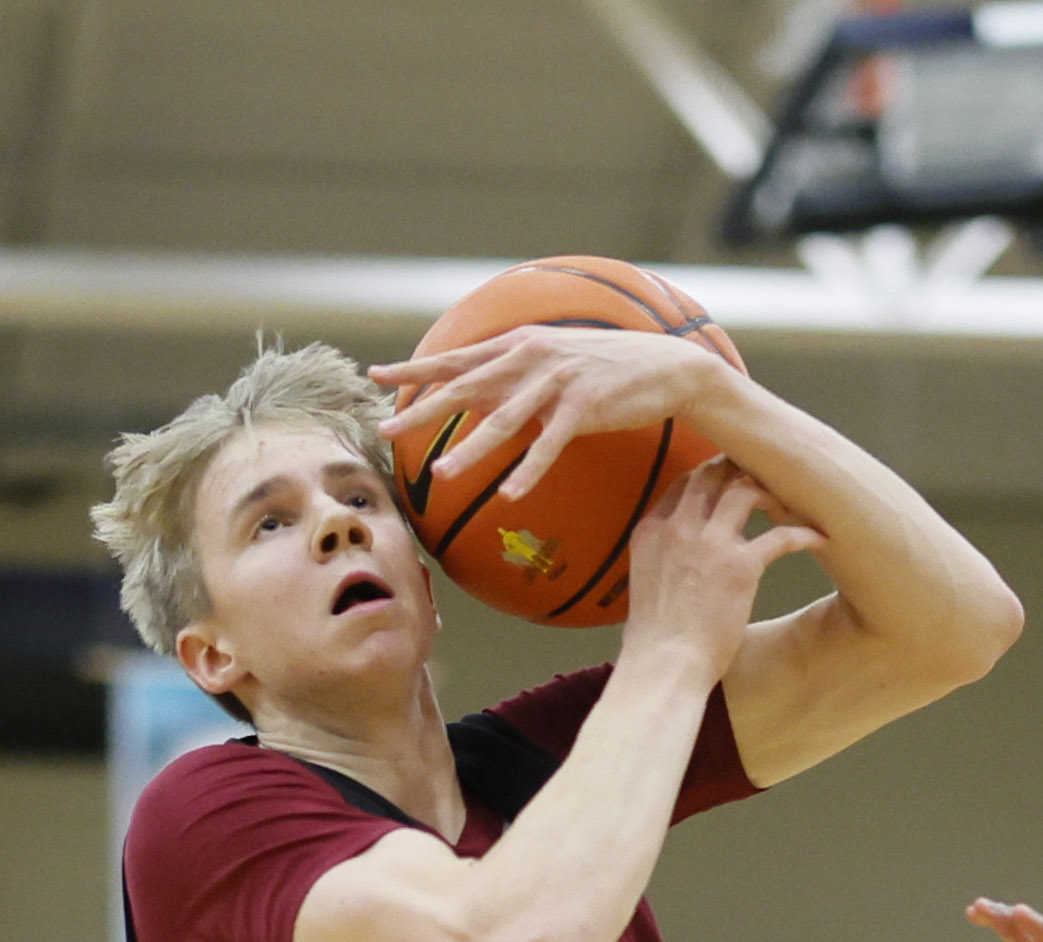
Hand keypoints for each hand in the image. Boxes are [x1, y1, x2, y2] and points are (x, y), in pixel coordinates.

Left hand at [374, 323, 739, 508]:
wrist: (666, 366)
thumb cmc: (607, 366)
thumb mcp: (554, 359)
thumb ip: (514, 371)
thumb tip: (477, 390)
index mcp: (519, 345)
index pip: (457, 358)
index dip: (416, 368)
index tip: (376, 376)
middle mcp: (531, 358)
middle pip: (467, 387)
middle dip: (424, 410)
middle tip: (388, 431)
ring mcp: (557, 382)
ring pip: (504, 420)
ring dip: (470, 449)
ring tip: (440, 474)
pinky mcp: (584, 407)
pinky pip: (549, 446)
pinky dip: (528, 471)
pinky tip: (510, 495)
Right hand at [614, 458, 821, 674]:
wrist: (665, 663)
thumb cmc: (656, 637)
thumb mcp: (646, 581)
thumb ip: (665, 556)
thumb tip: (686, 557)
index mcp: (652, 531)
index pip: (683, 484)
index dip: (709, 476)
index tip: (728, 478)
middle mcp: (679, 527)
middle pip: (712, 475)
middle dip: (739, 466)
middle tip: (763, 470)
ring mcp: (710, 543)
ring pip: (745, 491)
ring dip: (769, 492)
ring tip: (787, 502)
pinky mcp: (741, 566)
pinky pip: (780, 536)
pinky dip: (803, 533)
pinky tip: (819, 538)